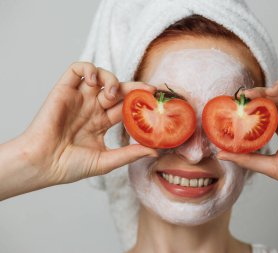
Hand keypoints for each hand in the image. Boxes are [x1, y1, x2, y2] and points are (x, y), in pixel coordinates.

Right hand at [1, 62, 157, 198]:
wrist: (43, 164)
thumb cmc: (69, 166)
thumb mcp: (106, 160)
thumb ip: (130, 153)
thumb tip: (155, 152)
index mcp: (102, 122)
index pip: (125, 106)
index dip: (140, 102)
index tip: (155, 101)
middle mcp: (92, 108)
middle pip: (118, 90)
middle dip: (134, 87)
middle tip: (148, 90)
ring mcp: (79, 98)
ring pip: (100, 76)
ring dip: (111, 79)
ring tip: (113, 94)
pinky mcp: (64, 90)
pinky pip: (77, 69)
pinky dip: (89, 69)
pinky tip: (94, 82)